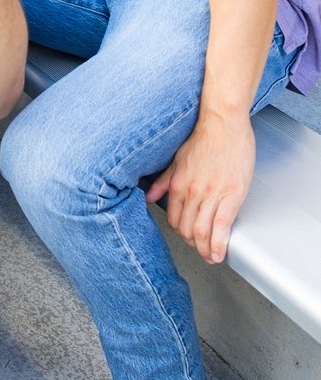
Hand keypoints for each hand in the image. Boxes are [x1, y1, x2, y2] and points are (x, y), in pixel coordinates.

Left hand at [146, 111, 255, 262]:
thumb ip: (162, 181)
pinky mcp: (231, 195)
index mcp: (178, 184)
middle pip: (187, 229)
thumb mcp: (177, 160)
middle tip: (201, 250)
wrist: (223, 123)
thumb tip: (148, 197)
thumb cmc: (204, 138)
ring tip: (211, 257)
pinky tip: (220, 253)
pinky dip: (220, 244)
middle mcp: (192, 192)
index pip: (173, 219)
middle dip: (193, 245)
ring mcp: (211, 194)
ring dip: (206, 250)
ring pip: (202, 232)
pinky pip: (222, 226)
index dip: (180, 233)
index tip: (188, 238)